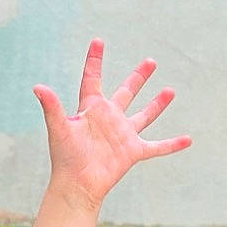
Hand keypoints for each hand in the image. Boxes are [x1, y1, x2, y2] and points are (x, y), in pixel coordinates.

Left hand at [33, 40, 190, 208]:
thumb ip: (52, 107)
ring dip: (157, 104)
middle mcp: (109, 118)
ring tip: (170, 90)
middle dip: (138, 77)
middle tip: (151, 61)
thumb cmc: (65, 158)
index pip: (93, 78)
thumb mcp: (60, 129)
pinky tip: (188, 140)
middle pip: (126, 92)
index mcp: (91, 109)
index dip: (94, 60)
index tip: (98, 41)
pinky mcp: (134, 152)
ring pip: (144, 115)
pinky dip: (172, 144)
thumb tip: (38, 87)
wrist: (77, 185)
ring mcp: (123, 135)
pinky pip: (157, 147)